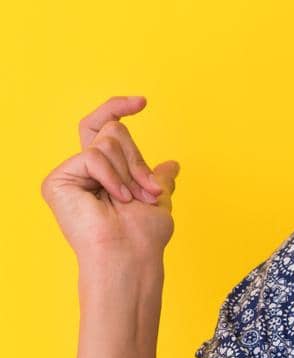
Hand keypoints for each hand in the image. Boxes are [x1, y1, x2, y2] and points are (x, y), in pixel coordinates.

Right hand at [40, 94, 179, 264]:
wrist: (131, 255)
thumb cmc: (144, 237)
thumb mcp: (158, 199)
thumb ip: (158, 179)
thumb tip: (172, 164)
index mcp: (105, 173)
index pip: (103, 127)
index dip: (117, 108)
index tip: (142, 102)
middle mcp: (84, 171)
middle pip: (110, 131)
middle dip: (136, 160)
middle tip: (145, 191)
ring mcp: (69, 174)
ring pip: (106, 142)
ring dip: (129, 172)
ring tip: (130, 200)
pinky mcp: (57, 181)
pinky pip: (92, 155)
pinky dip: (112, 177)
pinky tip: (116, 199)